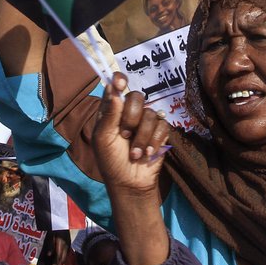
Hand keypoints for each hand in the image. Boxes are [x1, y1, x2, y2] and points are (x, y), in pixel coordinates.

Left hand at [92, 73, 169, 196]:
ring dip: (141, 137)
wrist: (130, 183)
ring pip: (150, 113)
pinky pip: (162, 125)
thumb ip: (109, 115)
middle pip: (136, 97)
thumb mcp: (103, 139)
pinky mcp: (160, 132)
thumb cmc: (111, 161)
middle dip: (131, 118)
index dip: (120, 80)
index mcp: (112, 110)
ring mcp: (146, 121)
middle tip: (124, 135)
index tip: (121, 85)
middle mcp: (129, 112)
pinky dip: (154, 141)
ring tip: (134, 153)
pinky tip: (148, 153)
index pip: (116, 85)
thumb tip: (115, 91)